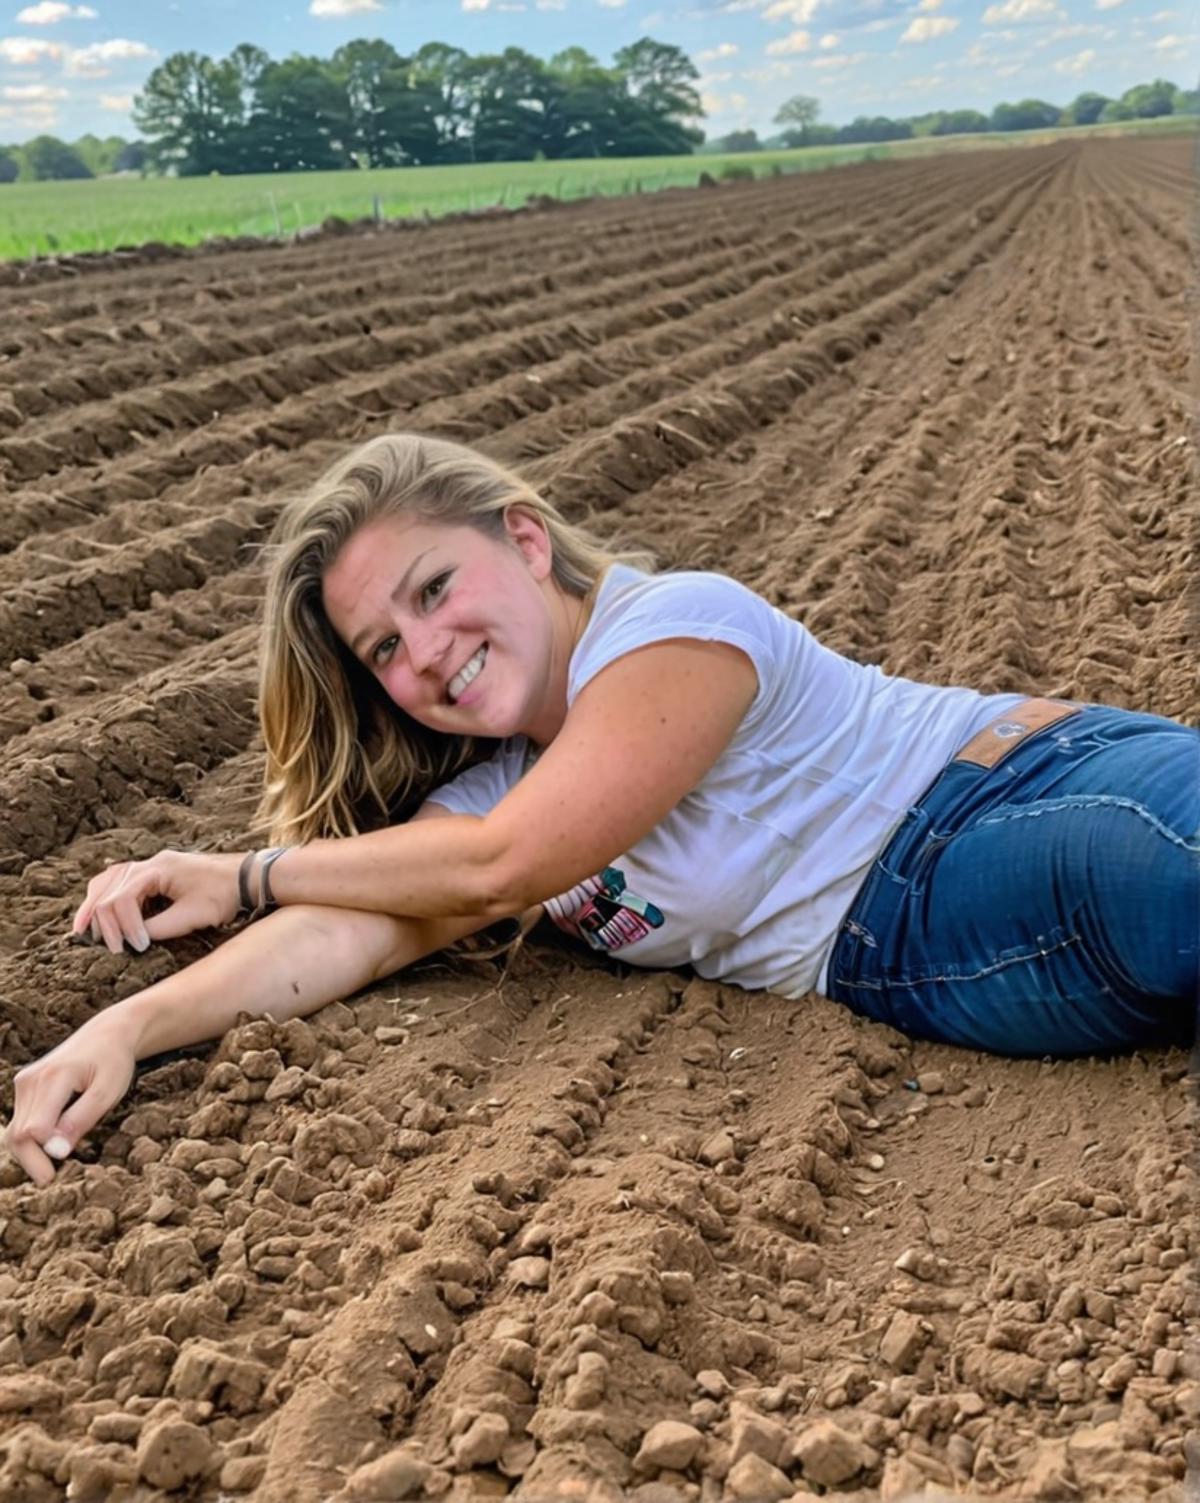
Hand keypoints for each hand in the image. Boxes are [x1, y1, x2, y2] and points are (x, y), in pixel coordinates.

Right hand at [4, 1009, 139, 1185]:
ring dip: (31, 1152)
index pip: (34, 1130)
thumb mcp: (108, 1092)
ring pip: (15, 1132)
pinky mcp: (23, 1086)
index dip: (43, 1155)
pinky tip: (52, 1143)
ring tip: (54, 1163)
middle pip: (18, 1135)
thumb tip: (56, 1152)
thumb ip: (81, 1120)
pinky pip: (20, 1122)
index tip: (60, 1170)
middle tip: (52, 1180)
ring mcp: (24, 1082)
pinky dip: (32, 1139)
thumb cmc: (113, 1063)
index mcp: (54, 1078)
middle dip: (32, 1162)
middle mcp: (30, 1080)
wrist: (107, 1034)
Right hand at [72, 849, 245, 953]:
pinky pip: (118, 880)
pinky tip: (98, 909)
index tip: (137, 947)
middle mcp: (149, 863)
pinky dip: (105, 896)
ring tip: (85, 931)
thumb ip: (160, 928)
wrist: (247, 877)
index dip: (124, 928)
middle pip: (107, 890)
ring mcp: (150, 865)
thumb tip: (133, 940)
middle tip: (111, 948)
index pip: (122, 899)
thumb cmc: (224, 894)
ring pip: (107, 882)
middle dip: (103, 921)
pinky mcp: (154, 872)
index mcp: (158, 869)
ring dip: (96, 907)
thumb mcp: (193, 916)